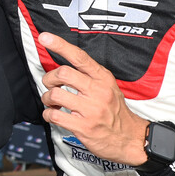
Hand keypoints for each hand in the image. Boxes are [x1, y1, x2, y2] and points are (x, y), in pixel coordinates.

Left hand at [38, 32, 148, 166]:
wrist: (129, 138)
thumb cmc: (114, 110)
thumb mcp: (108, 86)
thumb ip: (89, 75)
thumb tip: (62, 66)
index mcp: (103, 78)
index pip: (80, 57)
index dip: (60, 45)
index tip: (45, 37)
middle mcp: (98, 91)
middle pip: (63, 73)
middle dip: (49, 78)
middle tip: (50, 85)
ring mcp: (91, 110)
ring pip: (55, 94)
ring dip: (46, 98)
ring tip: (52, 102)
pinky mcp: (84, 127)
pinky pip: (54, 115)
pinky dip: (48, 114)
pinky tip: (53, 115)